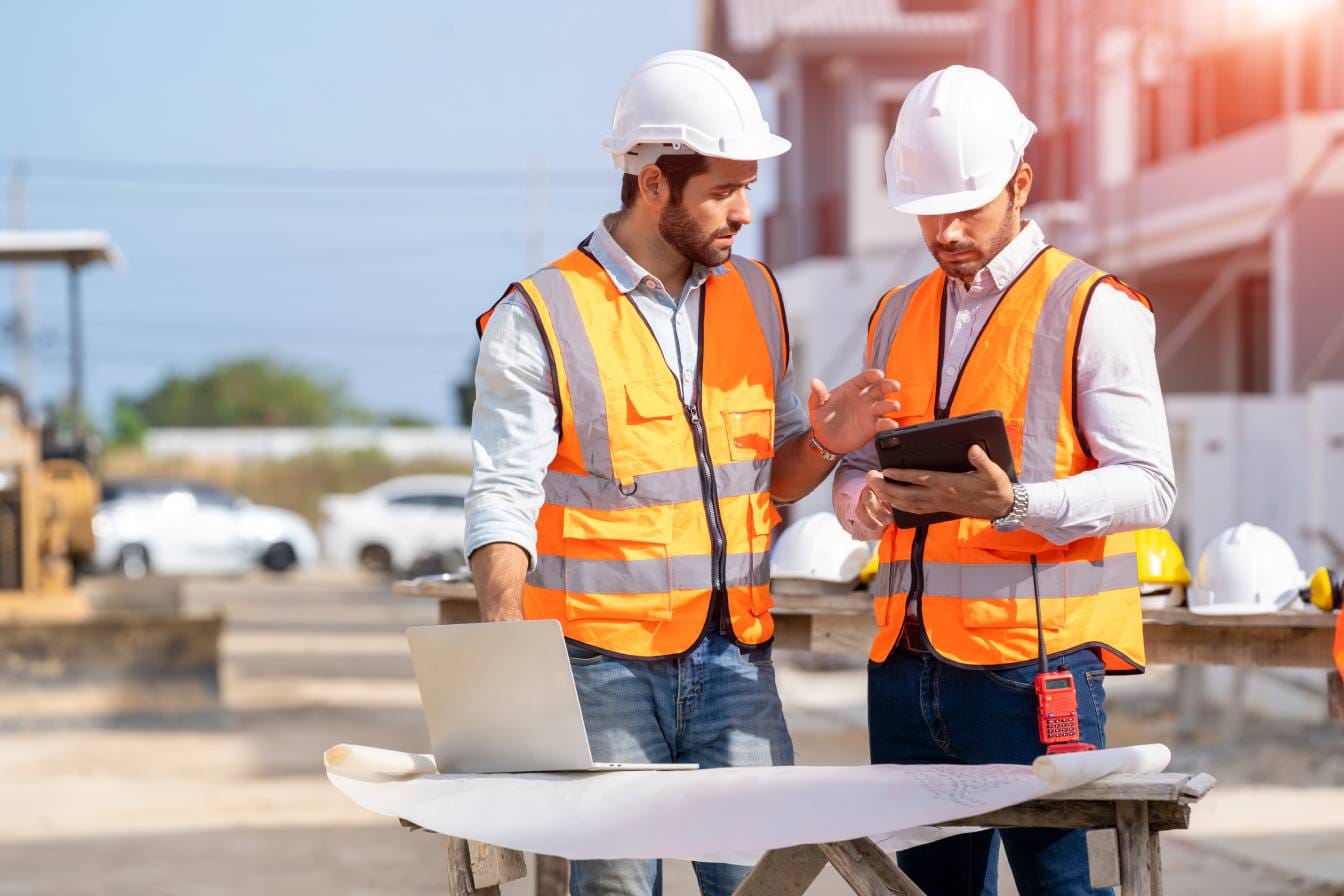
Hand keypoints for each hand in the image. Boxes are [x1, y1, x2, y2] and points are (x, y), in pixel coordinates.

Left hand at [808, 370, 900, 454]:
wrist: (825, 439)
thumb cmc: (822, 418)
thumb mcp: (817, 406)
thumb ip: (818, 394)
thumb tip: (813, 381)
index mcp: (852, 388)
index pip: (865, 378)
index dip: (872, 375)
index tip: (878, 374)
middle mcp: (864, 398)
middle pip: (879, 388)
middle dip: (888, 385)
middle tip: (895, 385)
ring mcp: (870, 412)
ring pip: (884, 405)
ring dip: (891, 405)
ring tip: (895, 406)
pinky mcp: (872, 427)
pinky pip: (883, 424)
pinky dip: (889, 424)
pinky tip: (892, 424)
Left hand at [864, 445, 1013, 521]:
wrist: (1001, 507)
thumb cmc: (995, 487)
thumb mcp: (992, 471)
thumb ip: (981, 460)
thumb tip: (972, 448)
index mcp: (950, 484)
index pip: (921, 479)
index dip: (902, 476)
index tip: (886, 471)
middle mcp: (940, 496)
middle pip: (907, 494)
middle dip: (886, 488)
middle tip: (870, 480)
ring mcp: (938, 505)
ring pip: (908, 504)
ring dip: (889, 498)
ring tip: (873, 490)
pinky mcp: (939, 509)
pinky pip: (915, 510)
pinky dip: (900, 507)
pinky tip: (891, 503)